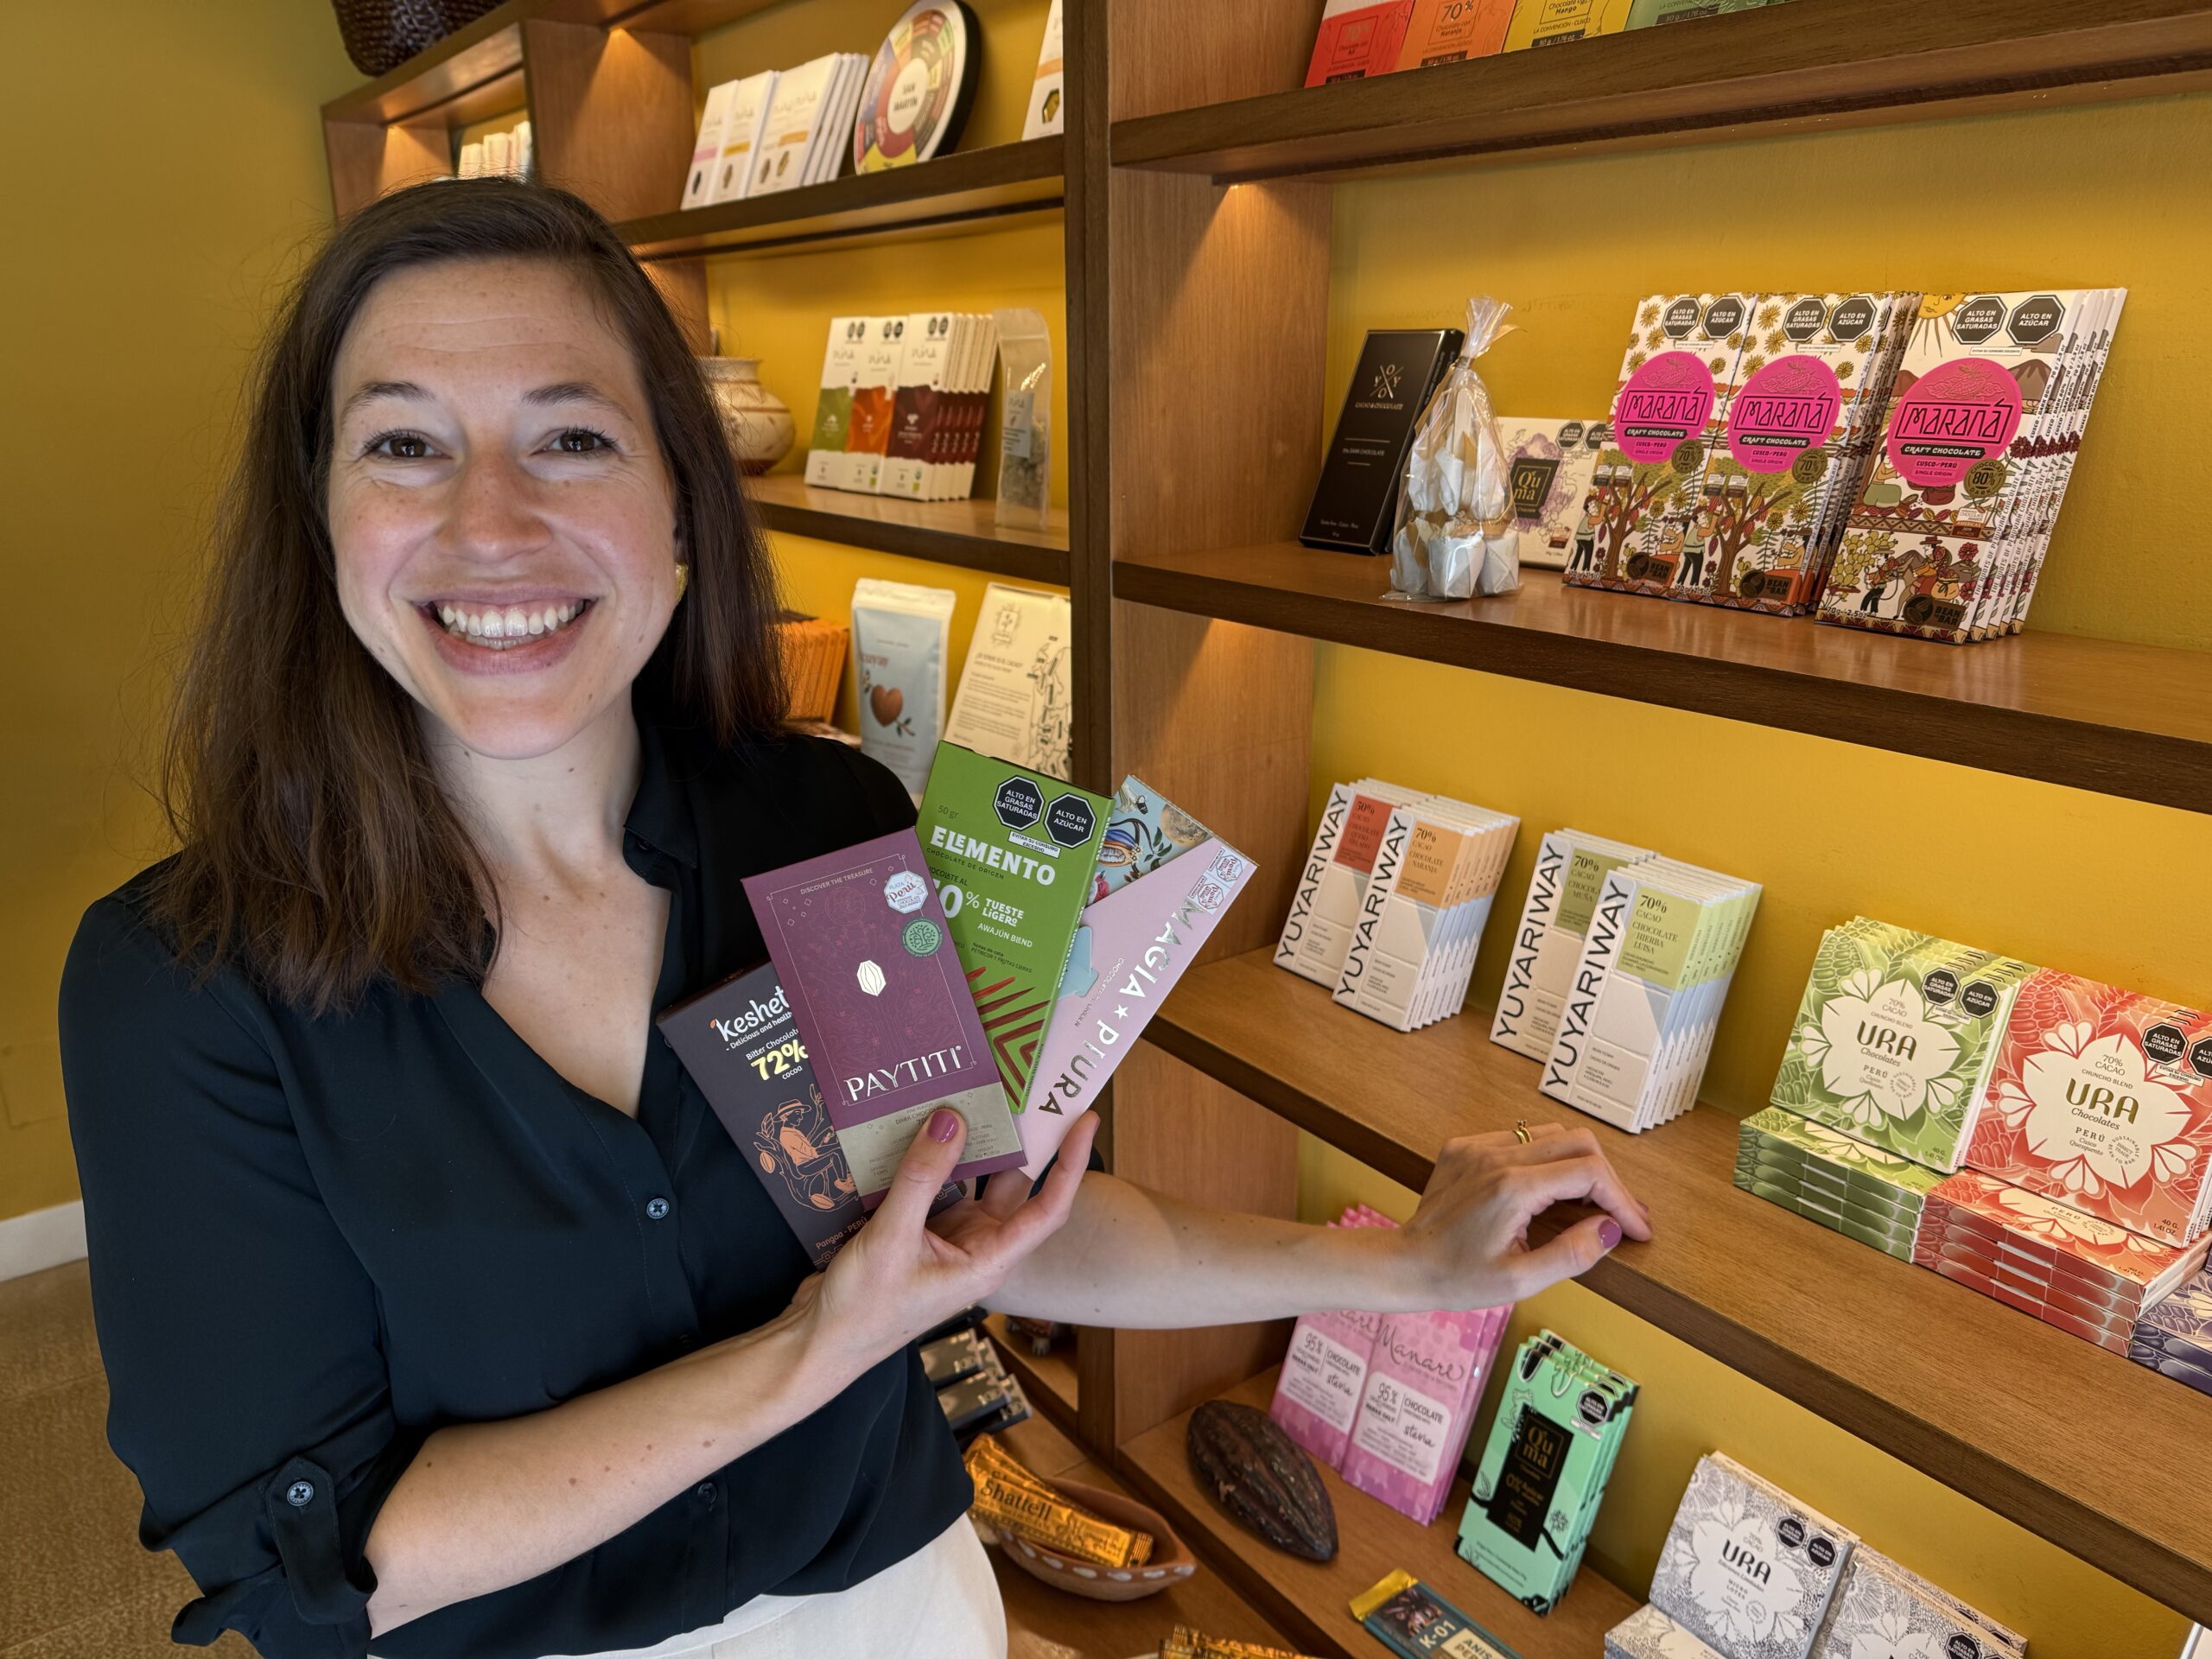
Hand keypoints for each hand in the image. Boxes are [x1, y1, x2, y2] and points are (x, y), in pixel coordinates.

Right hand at [789, 1107, 1097, 1384]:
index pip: (1047, 1209)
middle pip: (1012, 1185)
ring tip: (974, 1092)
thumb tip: (952, 1121)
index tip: (1084, 1121)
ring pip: (971, 1180)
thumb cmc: (863, 1310)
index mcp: (987, 1260)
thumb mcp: (892, 1238)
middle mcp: (977, 1247)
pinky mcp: (919, 1230)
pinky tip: (922, 1124)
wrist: (820, 1342)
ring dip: (972, 1143)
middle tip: (1025, 1087)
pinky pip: (936, 1184)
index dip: (1070, 1165)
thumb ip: (921, 1178)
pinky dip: (932, 1156)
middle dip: (1022, 1138)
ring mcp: (948, 1238)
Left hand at [1396, 1124, 1651, 1308]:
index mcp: (1511, 1188)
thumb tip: (1611, 1228)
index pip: (1589, 1172)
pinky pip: (1521, 1139)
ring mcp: (1477, 1147)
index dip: (1622, 1199)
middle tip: (1623, 1216)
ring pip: (1551, 1134)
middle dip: (1607, 1179)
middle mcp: (1495, 1156)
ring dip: (1579, 1165)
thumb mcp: (1520, 1281)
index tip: (1636, 1228)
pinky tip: (1549, 1192)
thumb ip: (1572, 1254)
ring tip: (1592, 1205)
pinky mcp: (1465, 1148)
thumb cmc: (1456, 1278)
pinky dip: (1546, 1159)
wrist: (1404, 1264)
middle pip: (1578, 1142)